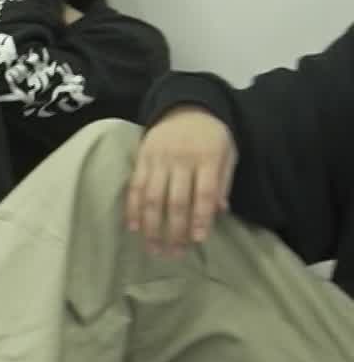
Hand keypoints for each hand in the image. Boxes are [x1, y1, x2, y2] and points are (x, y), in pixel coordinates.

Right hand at [125, 105, 236, 256]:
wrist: (186, 107)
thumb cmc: (212, 137)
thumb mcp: (228, 154)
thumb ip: (224, 182)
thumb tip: (220, 211)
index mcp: (208, 159)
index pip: (205, 193)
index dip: (201, 218)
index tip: (198, 240)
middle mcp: (181, 160)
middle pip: (177, 200)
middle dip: (174, 230)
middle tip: (173, 254)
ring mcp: (159, 159)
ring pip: (153, 197)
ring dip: (152, 225)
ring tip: (152, 248)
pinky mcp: (142, 158)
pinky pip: (135, 186)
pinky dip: (133, 208)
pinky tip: (133, 227)